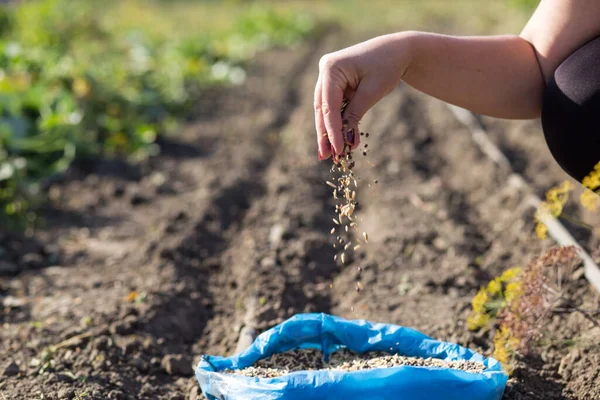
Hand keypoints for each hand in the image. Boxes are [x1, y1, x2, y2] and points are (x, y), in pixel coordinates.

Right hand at [314, 33, 409, 159]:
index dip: (332, 131)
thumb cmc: (387, 65)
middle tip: (325, 157)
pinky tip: (345, 142)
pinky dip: (340, 123)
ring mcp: (328, 77)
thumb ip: (354, 114)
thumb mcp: (372, 92)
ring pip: (325, 110)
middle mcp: (325, 71)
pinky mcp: (335, 84)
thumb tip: (344, 140)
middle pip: (322, 109)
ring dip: (331, 132)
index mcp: (331, 68)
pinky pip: (335, 107)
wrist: (398, 50)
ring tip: (334, 154)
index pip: (328, 106)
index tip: (338, 150)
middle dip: (325, 134)